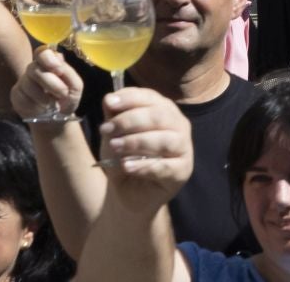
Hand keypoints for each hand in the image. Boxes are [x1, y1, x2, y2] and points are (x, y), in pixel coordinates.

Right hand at [10, 46, 81, 121]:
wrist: (56, 119)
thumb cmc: (67, 98)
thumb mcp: (75, 86)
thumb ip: (68, 71)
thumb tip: (57, 59)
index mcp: (51, 63)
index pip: (42, 52)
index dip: (48, 59)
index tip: (58, 69)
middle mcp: (35, 68)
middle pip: (34, 68)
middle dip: (50, 83)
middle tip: (62, 94)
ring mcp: (23, 81)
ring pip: (27, 84)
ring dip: (43, 97)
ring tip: (52, 104)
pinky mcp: (16, 94)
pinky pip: (22, 97)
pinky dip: (35, 105)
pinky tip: (41, 109)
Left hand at [98, 87, 195, 209]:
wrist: (128, 192)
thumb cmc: (124, 157)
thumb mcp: (113, 135)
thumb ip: (113, 116)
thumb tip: (109, 98)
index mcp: (164, 111)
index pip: (151, 97)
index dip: (130, 98)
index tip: (109, 103)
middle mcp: (179, 126)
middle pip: (160, 115)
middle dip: (130, 120)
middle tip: (105, 130)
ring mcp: (183, 148)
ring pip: (166, 139)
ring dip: (137, 141)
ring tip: (115, 147)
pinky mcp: (182, 170)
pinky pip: (164, 166)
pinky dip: (143, 165)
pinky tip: (126, 166)